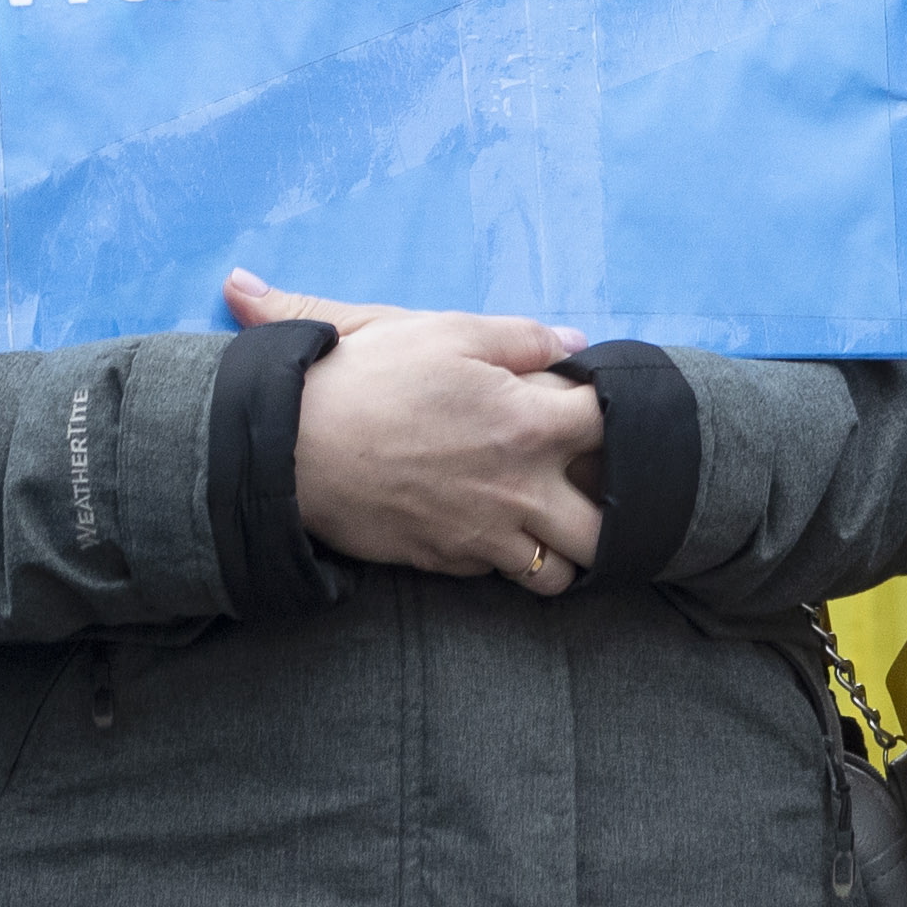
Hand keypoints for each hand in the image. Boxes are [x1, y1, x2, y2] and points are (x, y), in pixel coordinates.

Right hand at [228, 268, 602, 592]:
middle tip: (588, 478)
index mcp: (531, 425)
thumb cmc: (368, 376)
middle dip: (612, 506)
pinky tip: (491, 527)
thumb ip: (522, 337)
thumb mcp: (446, 331)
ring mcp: (484, 536)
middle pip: (608, 526)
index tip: (597, 404)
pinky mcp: (444, 562)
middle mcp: (521, 491)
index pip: (615, 425)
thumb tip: (574, 343)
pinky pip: (500, 575)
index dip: (617, 411)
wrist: (290, 446)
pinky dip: (506, 558)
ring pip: (559, 571)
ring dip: (565, 548)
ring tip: (549, 517)